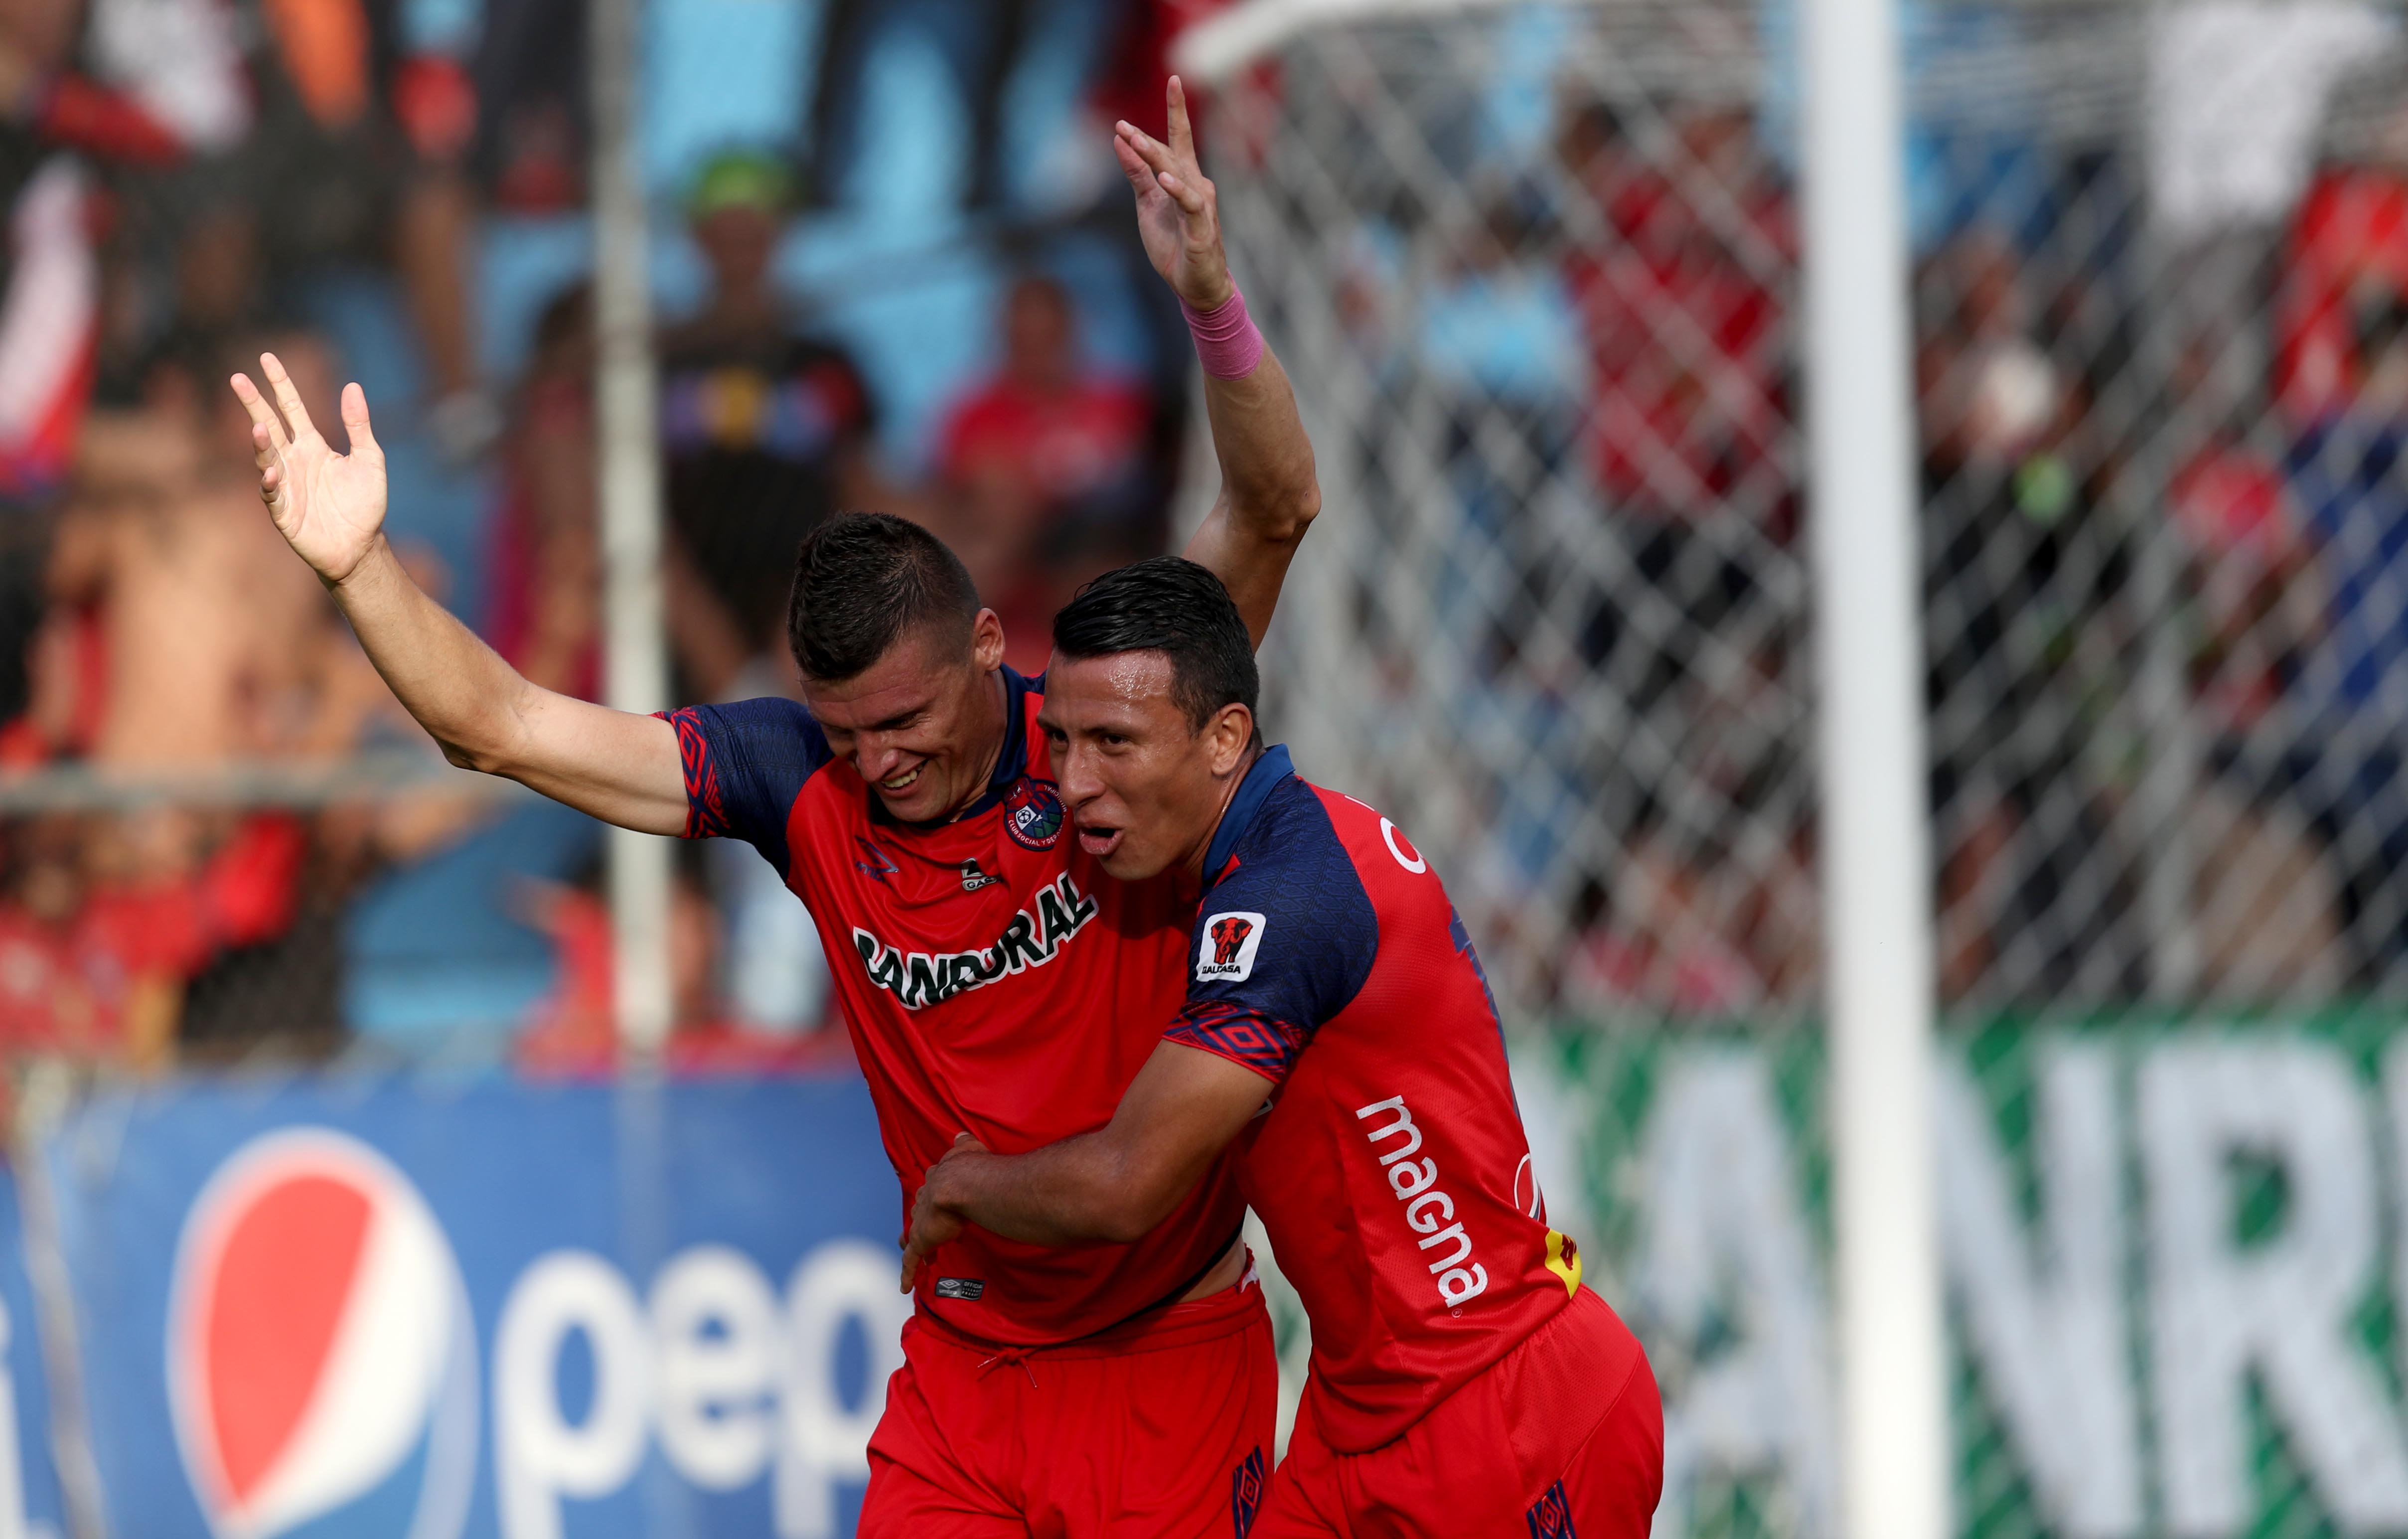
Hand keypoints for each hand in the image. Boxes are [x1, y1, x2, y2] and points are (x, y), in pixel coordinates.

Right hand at [230, 354, 388, 586]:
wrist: (362, 546)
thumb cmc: (364, 504)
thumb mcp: (370, 458)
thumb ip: (359, 425)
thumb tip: (353, 386)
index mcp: (313, 445)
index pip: (291, 407)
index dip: (280, 384)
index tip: (267, 358)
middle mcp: (294, 460)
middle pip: (270, 425)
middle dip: (254, 403)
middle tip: (237, 377)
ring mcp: (286, 485)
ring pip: (267, 458)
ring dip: (261, 443)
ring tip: (259, 425)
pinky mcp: (284, 511)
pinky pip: (273, 494)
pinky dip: (272, 483)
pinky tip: (274, 472)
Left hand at [899, 1133, 988, 1293]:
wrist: (963, 1184)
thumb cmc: (973, 1167)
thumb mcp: (970, 1149)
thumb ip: (964, 1143)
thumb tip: (960, 1135)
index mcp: (937, 1181)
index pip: (931, 1191)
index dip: (935, 1199)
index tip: (940, 1207)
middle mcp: (925, 1200)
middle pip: (919, 1213)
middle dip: (923, 1222)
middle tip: (928, 1233)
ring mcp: (921, 1221)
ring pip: (912, 1237)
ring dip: (915, 1247)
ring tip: (919, 1257)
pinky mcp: (921, 1240)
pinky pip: (911, 1261)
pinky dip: (907, 1274)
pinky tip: (905, 1286)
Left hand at [1116, 76, 1231, 311]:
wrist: (1196, 286)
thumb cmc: (1174, 244)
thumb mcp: (1147, 204)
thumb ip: (1137, 173)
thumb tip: (1120, 140)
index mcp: (1184, 177)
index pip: (1180, 138)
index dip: (1177, 109)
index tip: (1174, 78)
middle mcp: (1197, 185)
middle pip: (1173, 153)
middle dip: (1147, 139)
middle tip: (1123, 125)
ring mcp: (1200, 207)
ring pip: (1178, 173)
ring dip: (1155, 157)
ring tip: (1134, 140)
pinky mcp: (1201, 229)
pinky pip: (1189, 204)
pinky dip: (1177, 190)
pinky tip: (1164, 178)